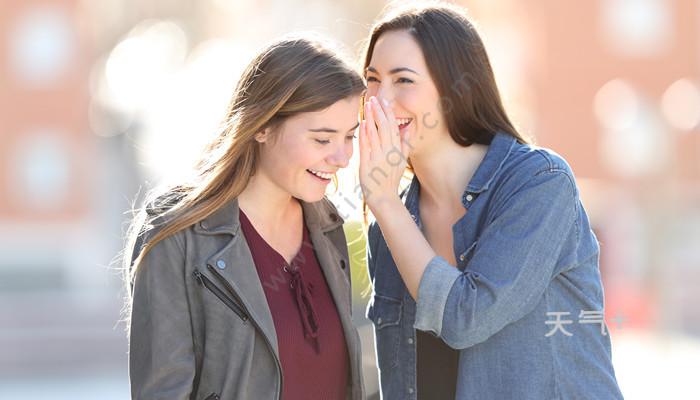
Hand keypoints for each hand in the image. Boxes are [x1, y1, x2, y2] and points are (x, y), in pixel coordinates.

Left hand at [359, 96, 410, 211]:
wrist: (384, 197)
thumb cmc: (391, 179)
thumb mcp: (402, 161)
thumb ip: (405, 144)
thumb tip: (407, 128)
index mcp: (397, 150)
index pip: (394, 126)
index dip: (389, 113)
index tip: (385, 102)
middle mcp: (389, 152)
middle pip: (385, 127)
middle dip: (379, 111)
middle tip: (373, 98)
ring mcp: (378, 158)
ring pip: (374, 133)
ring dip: (370, 117)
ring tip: (367, 105)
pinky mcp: (367, 164)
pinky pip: (365, 146)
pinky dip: (363, 133)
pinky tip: (361, 123)